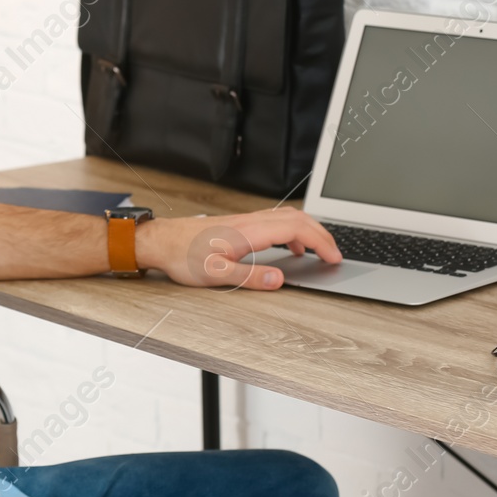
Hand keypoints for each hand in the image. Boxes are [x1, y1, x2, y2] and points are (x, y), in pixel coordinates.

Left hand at [140, 207, 340, 290]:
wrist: (162, 241)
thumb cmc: (183, 256)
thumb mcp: (216, 274)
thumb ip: (250, 276)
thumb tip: (280, 279)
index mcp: (248, 231)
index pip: (295, 228)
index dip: (319, 241)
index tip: (333, 256)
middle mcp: (250, 221)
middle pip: (296, 218)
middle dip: (321, 234)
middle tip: (334, 254)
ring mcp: (245, 220)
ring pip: (286, 217)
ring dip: (307, 230)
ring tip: (318, 251)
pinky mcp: (239, 224)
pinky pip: (274, 222)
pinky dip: (291, 231)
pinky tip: (289, 248)